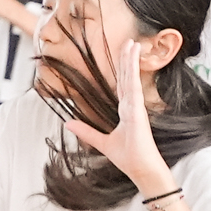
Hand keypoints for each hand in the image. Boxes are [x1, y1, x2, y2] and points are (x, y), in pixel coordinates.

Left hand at [63, 37, 171, 192]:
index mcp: (126, 111)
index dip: (123, 69)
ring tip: (132, 44)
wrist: (142, 169)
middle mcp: (132, 106)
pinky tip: (132, 60)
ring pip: (132, 79)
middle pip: (128, 77)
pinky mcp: (138, 112)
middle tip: (128, 41)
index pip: (122, 85)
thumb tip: (68, 123)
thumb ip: (86, 131)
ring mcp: (136, 108)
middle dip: (127, 59)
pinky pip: (133, 89)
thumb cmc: (128, 157)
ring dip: (131, 60)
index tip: (122, 54)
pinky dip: (132, 73)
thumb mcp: (102, 142)